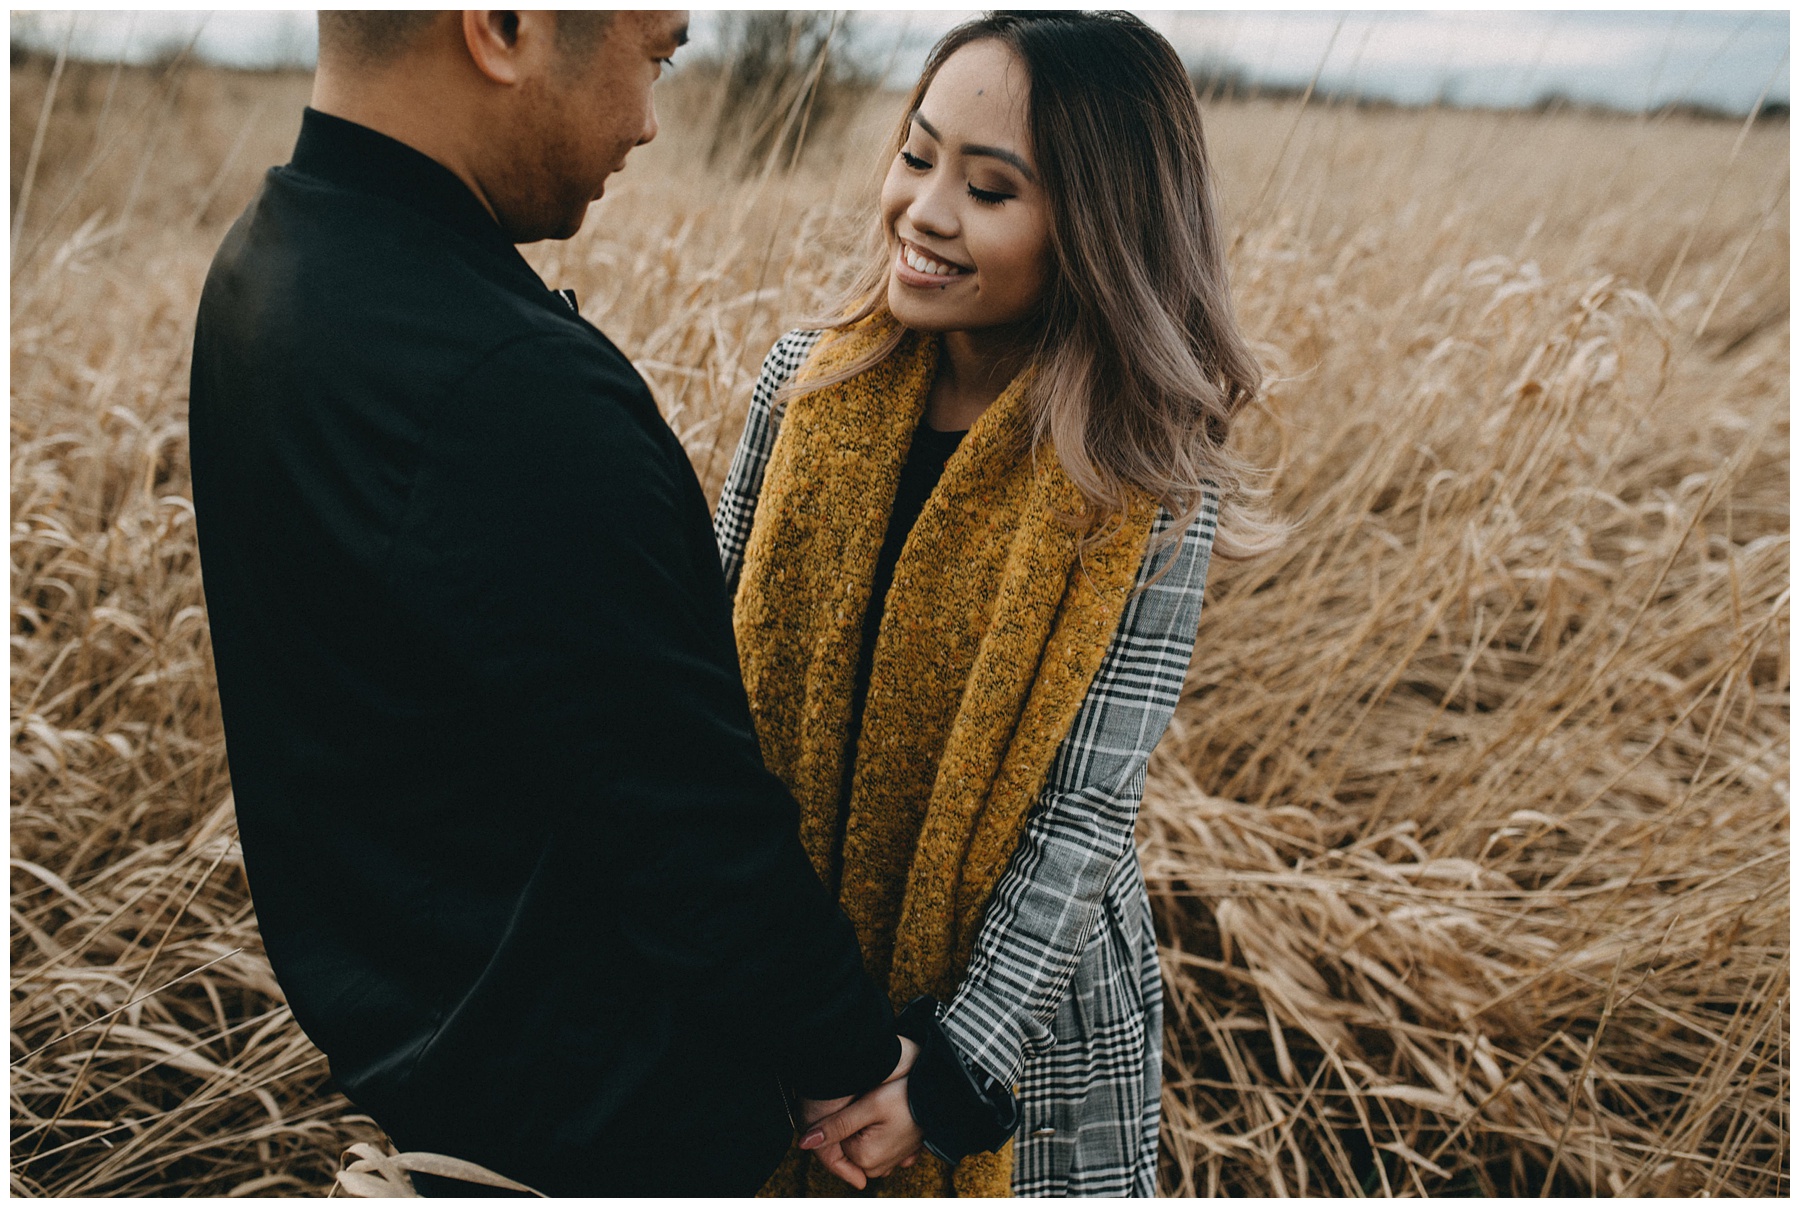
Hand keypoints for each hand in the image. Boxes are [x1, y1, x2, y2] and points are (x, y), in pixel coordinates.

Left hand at [800, 1037, 922, 1188]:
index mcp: (866, 1159)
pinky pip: (879, 1145)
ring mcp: (891, 1162)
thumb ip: (835, 1126)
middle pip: (847, 1144)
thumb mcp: (868, 1106)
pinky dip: (878, 1133)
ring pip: (861, 1144)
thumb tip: (804, 1143)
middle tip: (867, 1101)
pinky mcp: (901, 1153)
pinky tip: (887, 1116)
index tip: (855, 1101)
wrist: (942, 1094)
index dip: (839, 1118)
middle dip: (850, 1125)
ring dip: (864, 1127)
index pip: (834, 1141)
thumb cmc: (907, 1096)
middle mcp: (878, 1167)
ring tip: (879, 1106)